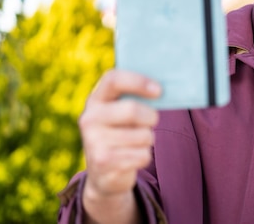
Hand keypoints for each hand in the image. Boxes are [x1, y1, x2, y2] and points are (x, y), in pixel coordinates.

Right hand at [79, 69, 160, 221]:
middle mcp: (90, 118)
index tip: (159, 91)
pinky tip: (132, 158)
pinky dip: (145, 157)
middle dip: (151, 117)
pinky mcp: (104, 162)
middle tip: (152, 121)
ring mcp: (94, 141)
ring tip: (136, 143)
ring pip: (142, 135)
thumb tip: (163, 90)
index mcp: (95, 100)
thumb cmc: (121, 133)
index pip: (113, 79)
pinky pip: (142, 155)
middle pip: (132, 110)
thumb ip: (135, 98)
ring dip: (148, 139)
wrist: (103, 174)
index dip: (138, 81)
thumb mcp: (121, 112)